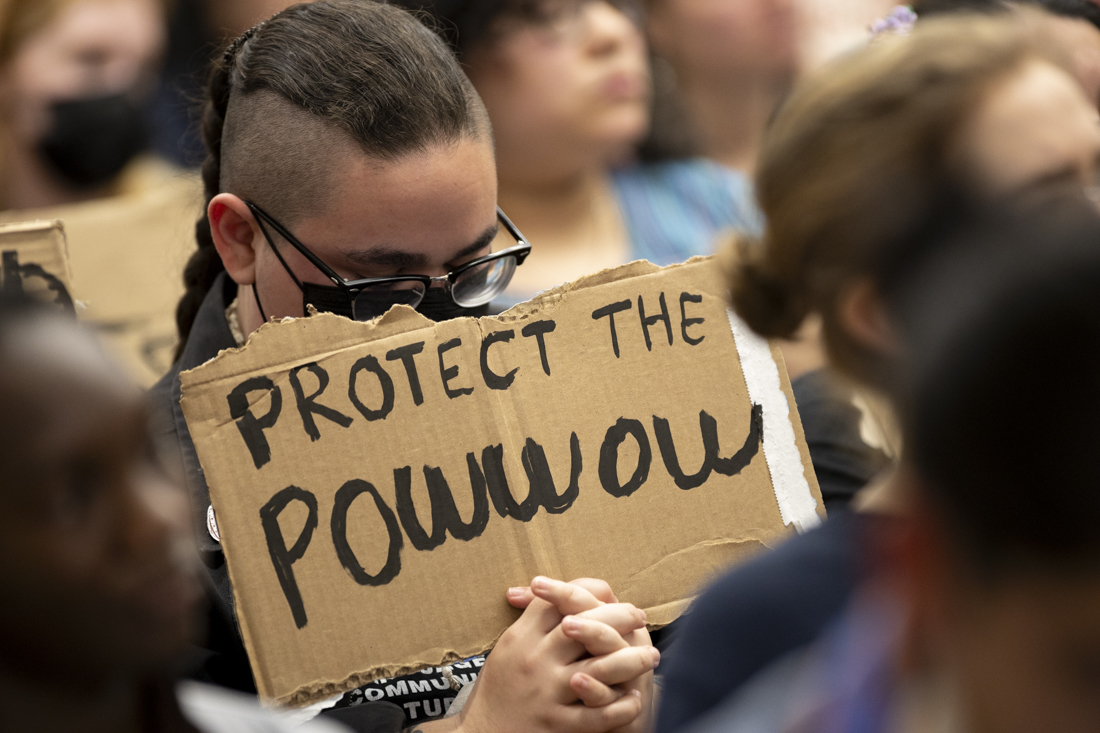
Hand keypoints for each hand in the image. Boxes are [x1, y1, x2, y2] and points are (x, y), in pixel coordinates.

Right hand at [451, 577, 656, 732]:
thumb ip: (534, 622)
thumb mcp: (508, 647)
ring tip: (650, 656)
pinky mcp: (556, 724)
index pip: (557, 601)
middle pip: (583, 627)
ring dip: (630, 661)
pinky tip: (634, 699)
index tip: (614, 596)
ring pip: (598, 670)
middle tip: (640, 617)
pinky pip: (596, 716)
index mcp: (520, 637)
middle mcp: (534, 661)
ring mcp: (546, 693)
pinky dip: (619, 707)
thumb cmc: (498, 689)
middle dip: (618, 619)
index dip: (589, 593)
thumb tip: (566, 593)